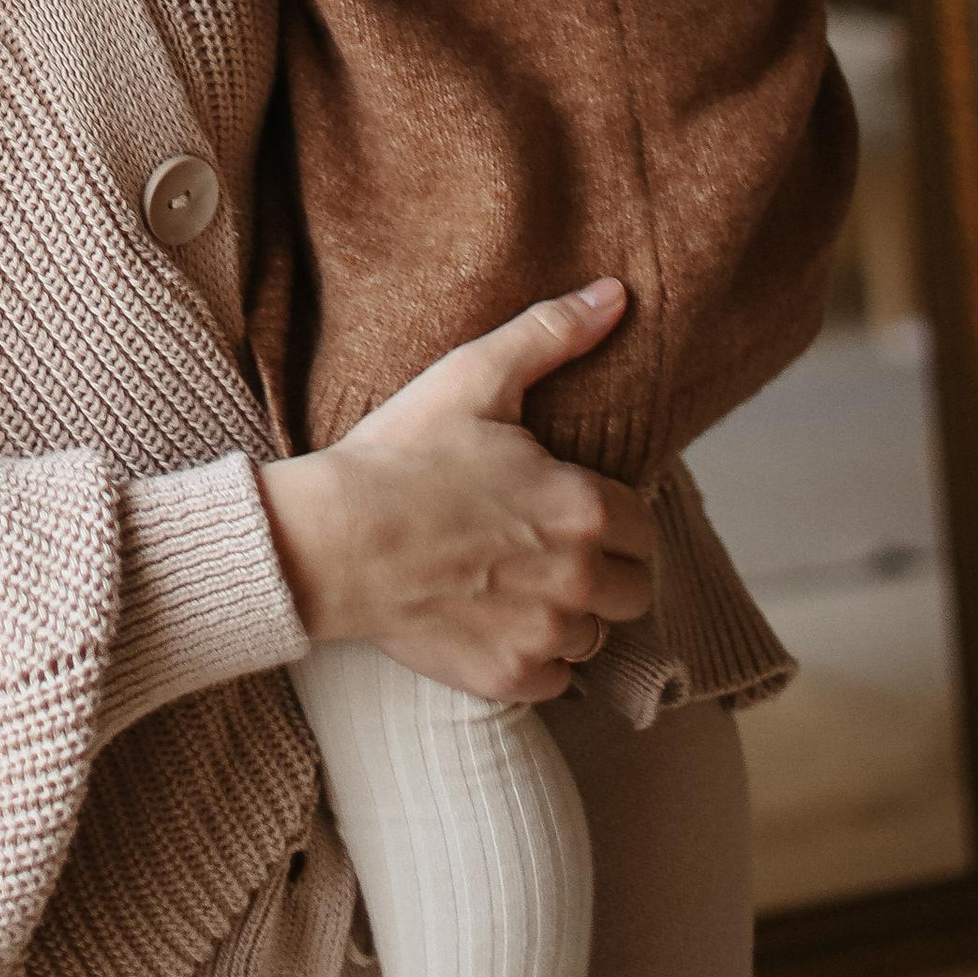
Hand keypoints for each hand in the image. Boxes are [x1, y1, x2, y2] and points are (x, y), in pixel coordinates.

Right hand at [255, 282, 656, 702]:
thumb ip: (552, 334)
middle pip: (635, 590)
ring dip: (571, 616)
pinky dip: (538, 660)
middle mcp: (579, 579)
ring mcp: (545, 635)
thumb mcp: (474, 377)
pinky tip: (498, 624)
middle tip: (549, 549)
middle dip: (604, 570)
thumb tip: (617, 294)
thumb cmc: (400, 455)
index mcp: (585, 507)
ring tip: (520, 586)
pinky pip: (558, 682)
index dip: (613, 516)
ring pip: (596, 637)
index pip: (647, 527)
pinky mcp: (509, 678)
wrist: (330, 539)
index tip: (570, 509)